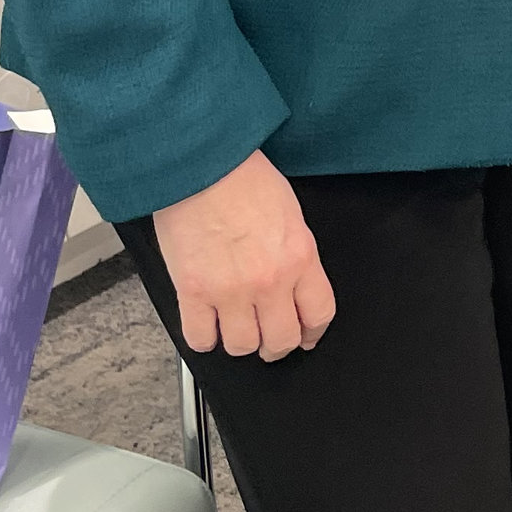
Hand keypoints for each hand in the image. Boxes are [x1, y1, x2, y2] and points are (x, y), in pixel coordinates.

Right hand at [153, 150, 335, 359]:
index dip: (312, 332)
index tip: (305, 335)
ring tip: (235, 330)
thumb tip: (296, 284)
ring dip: (240, 343)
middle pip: (281, 340)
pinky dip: (204, 339)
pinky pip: (200, 338)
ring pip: (242, 347)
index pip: (319, 314)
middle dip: (277, 346)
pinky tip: (206, 327)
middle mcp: (269, 281)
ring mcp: (230, 290)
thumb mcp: (291, 214)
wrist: (202, 164)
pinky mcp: (193, 292)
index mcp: (300, 257)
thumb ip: (296, 254)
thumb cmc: (244, 177)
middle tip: (269, 341)